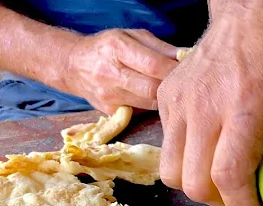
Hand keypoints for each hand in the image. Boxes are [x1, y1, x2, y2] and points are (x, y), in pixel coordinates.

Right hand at [61, 29, 178, 113]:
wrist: (74, 65)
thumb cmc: (108, 47)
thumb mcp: (131, 36)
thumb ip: (159, 47)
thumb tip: (186, 57)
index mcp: (116, 49)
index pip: (153, 65)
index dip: (174, 70)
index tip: (189, 71)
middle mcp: (109, 73)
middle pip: (152, 89)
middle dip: (172, 88)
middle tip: (185, 85)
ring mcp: (108, 96)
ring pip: (149, 104)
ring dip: (165, 99)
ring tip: (173, 92)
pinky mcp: (110, 111)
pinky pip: (141, 112)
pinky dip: (153, 107)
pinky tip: (157, 100)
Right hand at [157, 0, 262, 205]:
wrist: (253, 8)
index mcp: (245, 108)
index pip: (229, 179)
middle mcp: (203, 107)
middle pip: (195, 185)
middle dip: (227, 205)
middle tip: (253, 199)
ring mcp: (179, 102)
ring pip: (172, 173)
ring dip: (203, 187)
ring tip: (233, 176)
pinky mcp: (167, 97)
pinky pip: (169, 148)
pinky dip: (191, 162)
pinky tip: (219, 148)